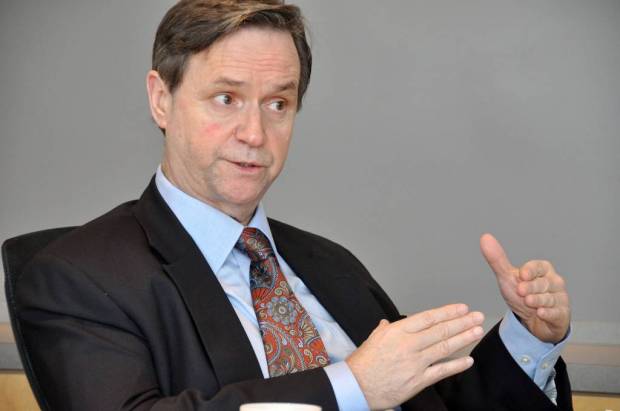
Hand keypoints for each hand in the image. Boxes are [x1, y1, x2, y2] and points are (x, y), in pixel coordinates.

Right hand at [346, 304, 483, 409]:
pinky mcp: (418, 381)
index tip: (462, 308)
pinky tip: (468, 360)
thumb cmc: (363, 363)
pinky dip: (456, 365)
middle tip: (477, 316)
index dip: (447, 312)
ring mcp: (415, 363)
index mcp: (398, 331)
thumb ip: (385, 330)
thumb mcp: (373, 339)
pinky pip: (441, 371)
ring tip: (477, 331)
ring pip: (444, 347)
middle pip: (441, 330)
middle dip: (462, 322)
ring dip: (464, 339)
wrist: (356, 385)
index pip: (428, 318)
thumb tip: (387, 324)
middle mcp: (409, 345)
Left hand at [480, 233, 569, 342]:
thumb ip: (497, 260)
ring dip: (537, 300)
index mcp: (543, 270)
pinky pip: (556, 313)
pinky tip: (541, 313)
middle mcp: (554, 282)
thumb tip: (485, 237)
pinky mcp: (562, 314)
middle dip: (531, 287)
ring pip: (550, 298)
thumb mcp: (507, 277)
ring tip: (527, 302)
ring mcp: (560, 298)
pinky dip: (548, 313)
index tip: (521, 275)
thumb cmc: (521, 294)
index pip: (539, 267)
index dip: (531, 271)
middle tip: (520, 291)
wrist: (532, 320)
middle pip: (543, 283)